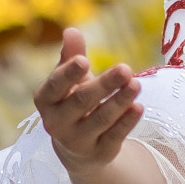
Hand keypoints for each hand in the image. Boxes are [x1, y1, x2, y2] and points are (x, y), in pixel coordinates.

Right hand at [35, 28, 144, 173]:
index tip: (85, 60)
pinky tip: (139, 107)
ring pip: (101, 120)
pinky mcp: (98, 153)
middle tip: (125, 68)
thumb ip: (71, 56)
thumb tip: (71, 30)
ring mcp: (76, 141)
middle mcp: (56, 123)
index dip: (68, 74)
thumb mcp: (70, 80)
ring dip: (120, 101)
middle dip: (104, 84)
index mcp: (46, 100)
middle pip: (81, 102)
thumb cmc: (73, 102)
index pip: (55, 86)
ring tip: (136, 84)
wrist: (77, 148)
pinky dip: (127, 122)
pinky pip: (114, 136)